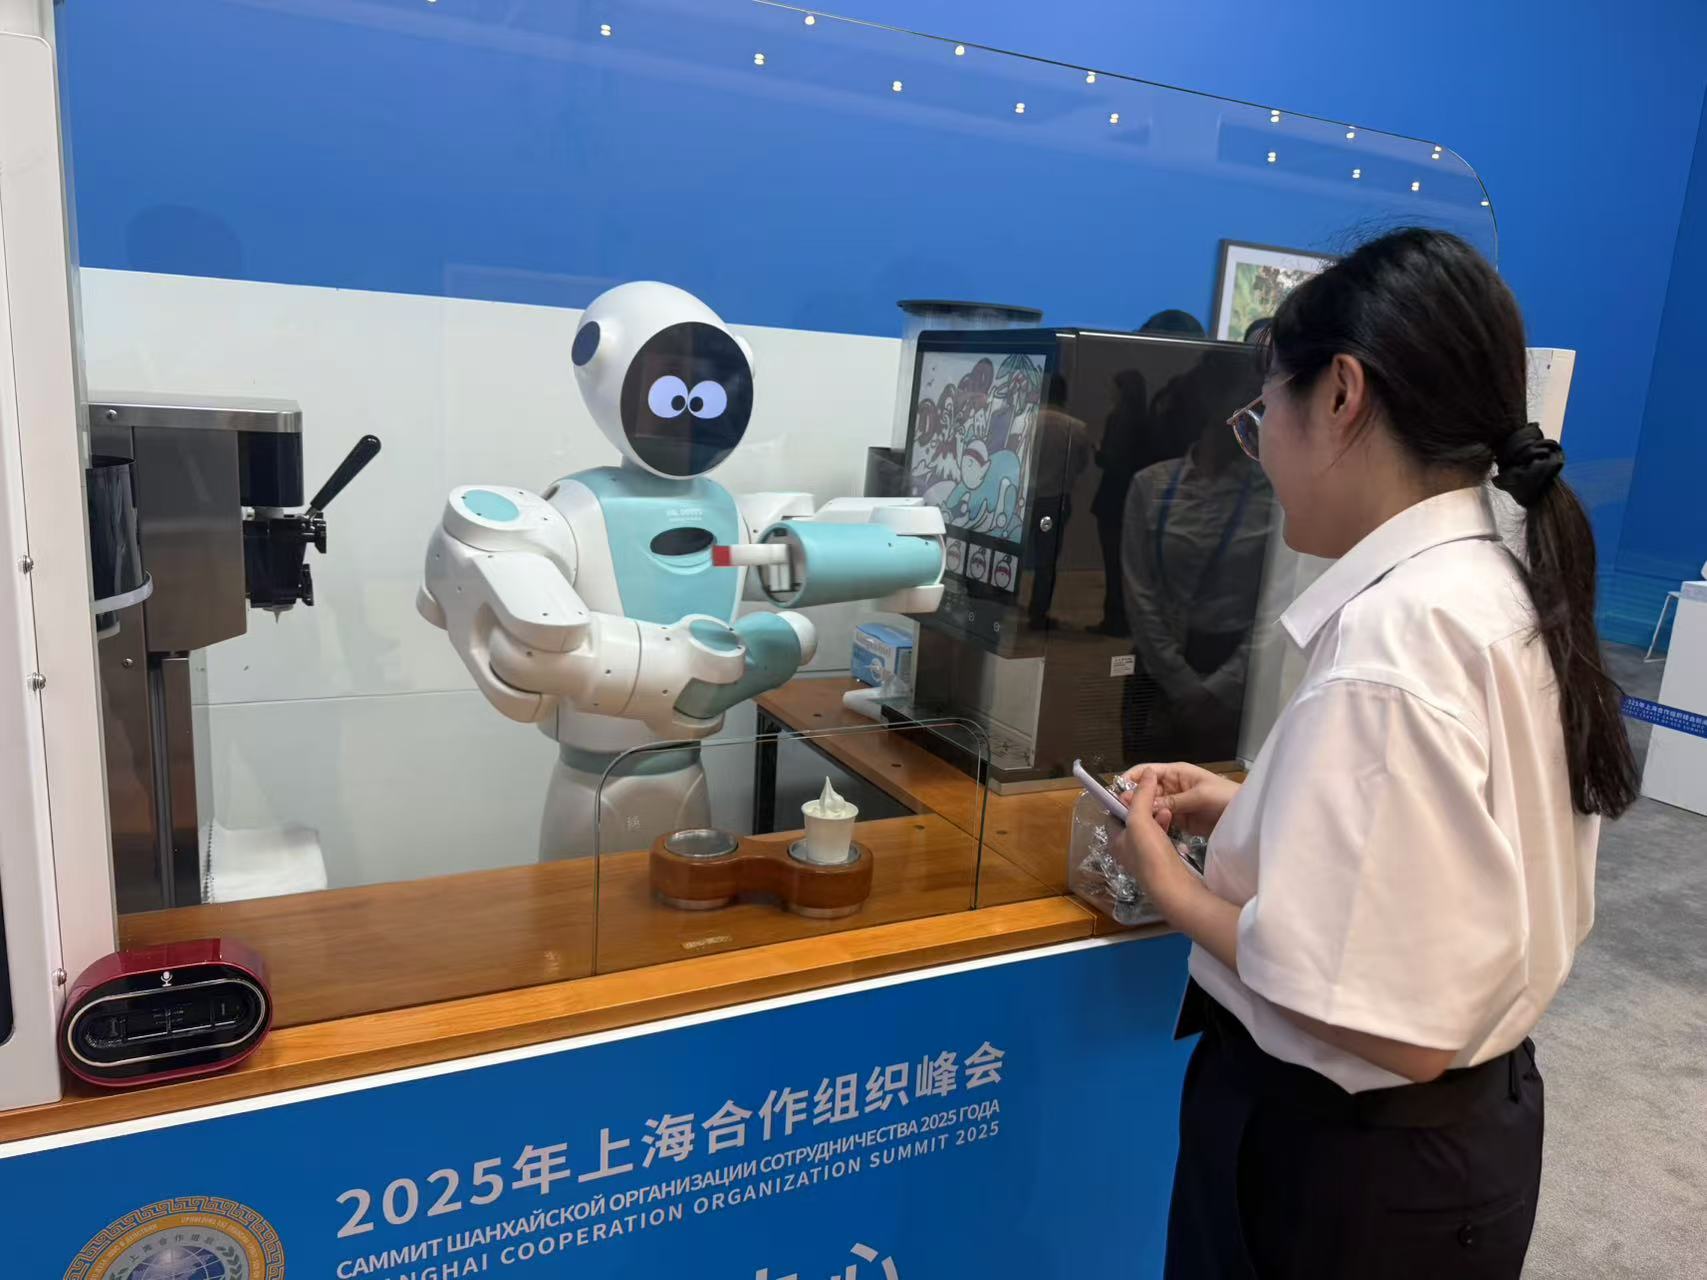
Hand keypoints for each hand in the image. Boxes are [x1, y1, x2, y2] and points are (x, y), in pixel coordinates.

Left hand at [1116, 770, 1199, 918]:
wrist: (1173, 888)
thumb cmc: (1149, 854)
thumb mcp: (1140, 820)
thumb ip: (1141, 795)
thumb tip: (1147, 773)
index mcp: (1114, 839)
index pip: (1113, 813)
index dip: (1124, 799)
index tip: (1138, 788)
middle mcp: (1126, 848)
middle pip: (1132, 819)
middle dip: (1144, 806)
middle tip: (1156, 798)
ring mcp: (1144, 856)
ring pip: (1148, 828)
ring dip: (1157, 816)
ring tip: (1167, 810)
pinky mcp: (1161, 861)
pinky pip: (1161, 838)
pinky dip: (1166, 828)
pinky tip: (1173, 824)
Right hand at [1120, 761, 1237, 837]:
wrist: (1248, 815)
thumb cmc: (1226, 796)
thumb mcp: (1199, 795)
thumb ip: (1173, 801)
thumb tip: (1146, 806)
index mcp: (1176, 773)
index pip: (1147, 771)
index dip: (1131, 779)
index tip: (1117, 792)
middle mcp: (1172, 787)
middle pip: (1146, 791)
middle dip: (1134, 799)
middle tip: (1122, 813)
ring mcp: (1176, 804)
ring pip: (1152, 807)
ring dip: (1143, 813)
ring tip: (1131, 824)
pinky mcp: (1181, 820)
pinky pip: (1162, 820)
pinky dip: (1155, 824)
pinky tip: (1146, 831)